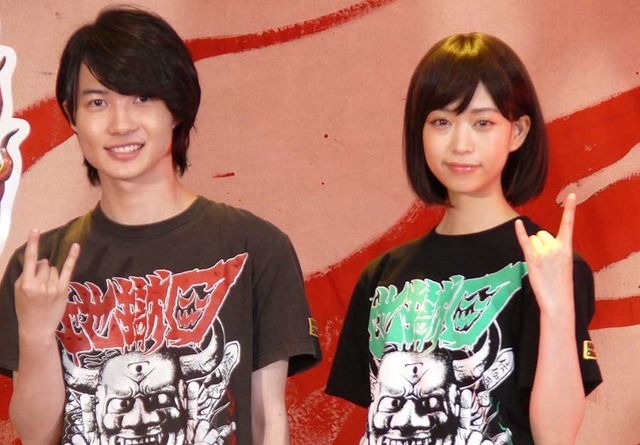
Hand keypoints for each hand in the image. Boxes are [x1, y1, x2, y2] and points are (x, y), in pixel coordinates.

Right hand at [14, 228, 79, 339]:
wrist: (36, 327)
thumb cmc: (26, 308)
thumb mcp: (19, 290)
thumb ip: (28, 273)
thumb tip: (42, 260)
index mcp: (26, 284)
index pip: (30, 260)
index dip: (33, 243)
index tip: (35, 229)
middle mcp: (40, 284)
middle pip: (44, 264)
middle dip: (42, 270)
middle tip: (39, 285)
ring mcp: (53, 287)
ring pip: (54, 269)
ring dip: (51, 275)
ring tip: (46, 290)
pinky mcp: (63, 290)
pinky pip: (68, 269)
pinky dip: (72, 257)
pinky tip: (76, 246)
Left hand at [514, 193, 575, 316]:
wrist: (559, 301)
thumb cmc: (560, 283)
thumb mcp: (563, 263)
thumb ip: (554, 248)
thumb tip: (537, 239)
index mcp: (567, 247)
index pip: (568, 224)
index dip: (570, 208)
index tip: (572, 194)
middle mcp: (556, 247)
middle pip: (541, 234)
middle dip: (540, 244)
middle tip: (546, 262)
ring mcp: (544, 253)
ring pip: (532, 239)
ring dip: (533, 249)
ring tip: (540, 265)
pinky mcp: (532, 259)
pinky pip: (524, 241)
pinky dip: (520, 232)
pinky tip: (517, 223)